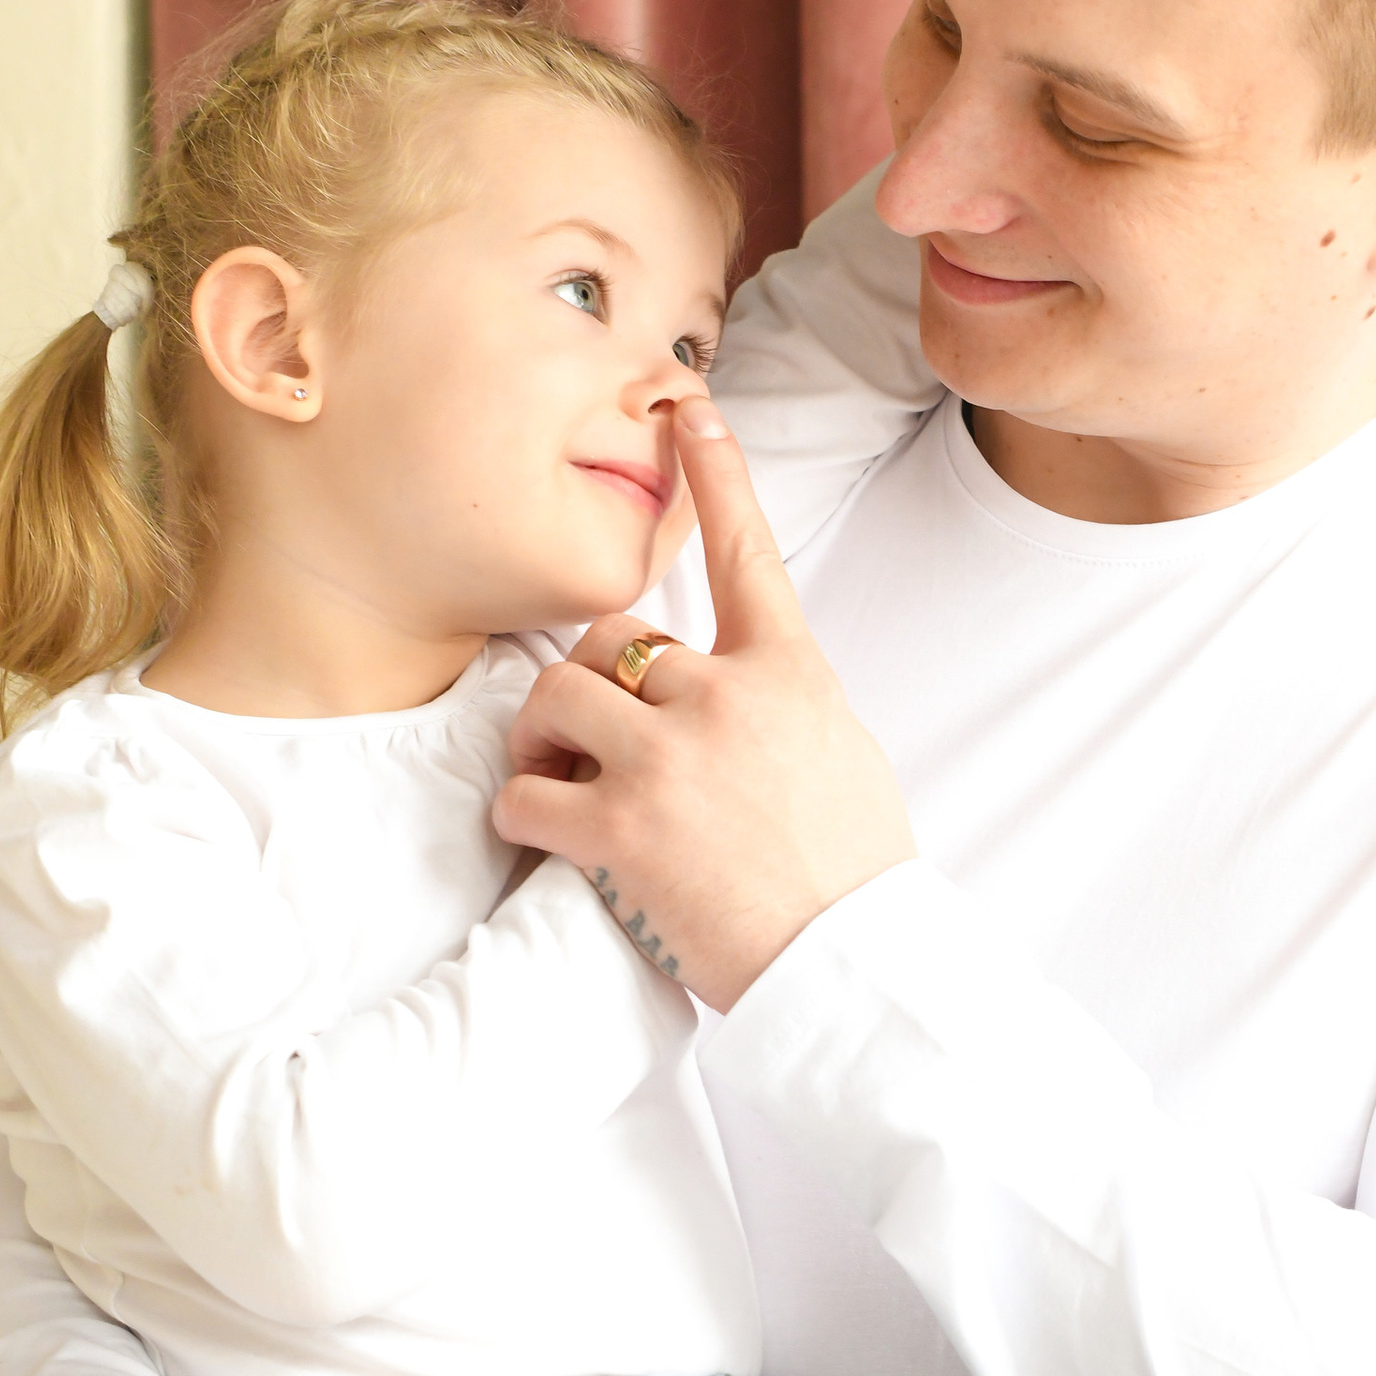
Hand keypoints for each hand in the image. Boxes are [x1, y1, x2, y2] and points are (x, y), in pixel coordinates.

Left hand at [494, 402, 914, 1008]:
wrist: (853, 965)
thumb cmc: (855, 872)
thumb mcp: (841, 753)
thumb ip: (780, 703)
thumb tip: (739, 696)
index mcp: (789, 673)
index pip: (744, 551)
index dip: (716, 473)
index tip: (689, 410)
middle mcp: (723, 697)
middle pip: (611, 635)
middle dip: (585, 678)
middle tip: (583, 733)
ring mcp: (666, 759)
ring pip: (555, 698)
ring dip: (540, 737)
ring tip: (557, 779)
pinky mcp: (617, 829)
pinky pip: (524, 792)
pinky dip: (520, 810)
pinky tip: (543, 832)